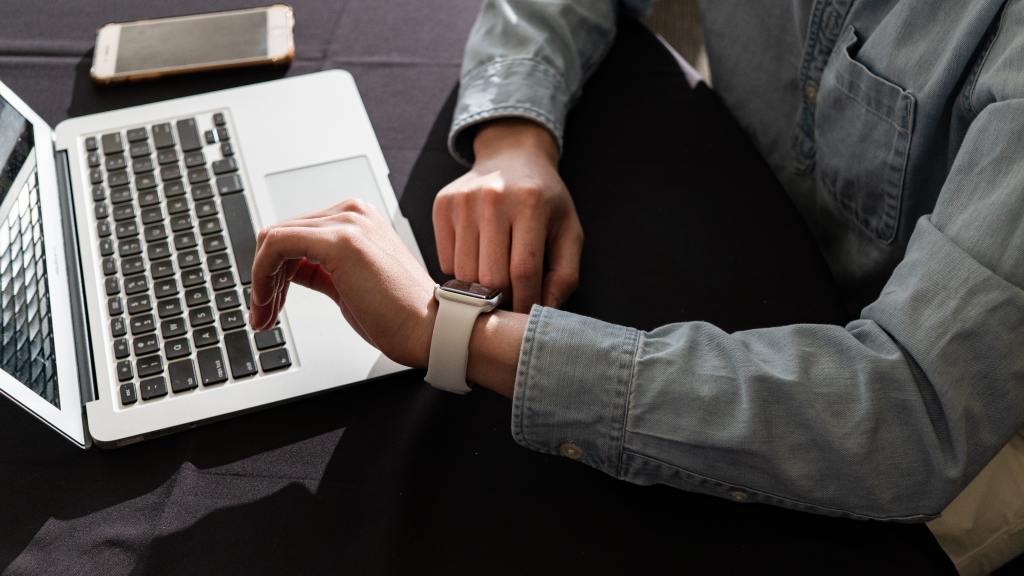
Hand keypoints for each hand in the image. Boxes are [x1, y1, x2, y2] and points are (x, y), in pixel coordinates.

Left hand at [249, 199, 436, 367]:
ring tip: (264, 315)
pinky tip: (268, 303)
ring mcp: (347, 222)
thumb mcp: (349, 285)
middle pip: (281, 233)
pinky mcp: (339, 240)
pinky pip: (277, 245)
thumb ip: (319, 270)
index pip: (297, 233)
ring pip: (274, 238)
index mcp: (358, 219)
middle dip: (263, 276)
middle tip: (261, 313)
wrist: (431, 329)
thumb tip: (285, 272)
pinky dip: (262, 275)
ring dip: (260, 280)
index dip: (273, 269)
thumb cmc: (400, 315)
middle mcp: (353, 213)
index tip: (269, 300)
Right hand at [433, 119, 582, 311]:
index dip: (526, 303)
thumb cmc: (545, 202)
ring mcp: (464, 200)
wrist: (511, 157)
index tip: (526, 318)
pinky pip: (445, 261)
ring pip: (464, 274)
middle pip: (490, 277)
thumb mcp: (568, 232)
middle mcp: (494, 198)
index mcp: (531, 203)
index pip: (524, 271)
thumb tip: (544, 313)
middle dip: (502, 301)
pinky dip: (461, 274)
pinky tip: (478, 262)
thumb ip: (564, 275)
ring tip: (495, 285)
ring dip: (479, 291)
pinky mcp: (443, 205)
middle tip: (510, 305)